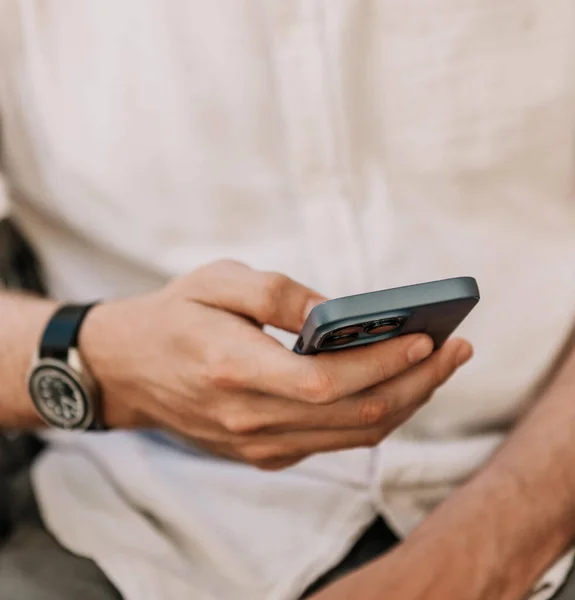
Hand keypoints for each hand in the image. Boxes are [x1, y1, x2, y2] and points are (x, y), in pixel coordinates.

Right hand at [80, 260, 471, 468]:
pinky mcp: (262, 454)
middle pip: (352, 415)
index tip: (427, 338)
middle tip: (455, 351)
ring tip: (437, 368)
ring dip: (403, 403)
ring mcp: (256, 445)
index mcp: (233, 370)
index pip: (325, 382)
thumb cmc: (175, 315)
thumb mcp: (217, 280)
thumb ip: (278, 293)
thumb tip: (337, 311)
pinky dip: (372, 417)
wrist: (130, 367)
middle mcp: (247, 420)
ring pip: (350, 436)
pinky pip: (332, 442)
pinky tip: (394, 387)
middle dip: (415, 383)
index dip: (382, 363)